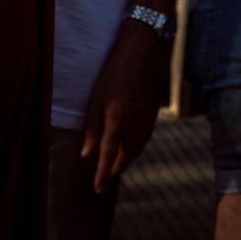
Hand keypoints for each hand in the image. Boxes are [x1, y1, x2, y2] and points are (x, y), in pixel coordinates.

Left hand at [79, 24, 167, 193]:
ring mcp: (147, 119)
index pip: (108, 154)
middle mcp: (135, 123)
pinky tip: (130, 148)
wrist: (144, 50)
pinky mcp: (154, 113)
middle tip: (103, 183)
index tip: (98, 189)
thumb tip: (86, 155)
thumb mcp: (96, 98)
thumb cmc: (114, 72)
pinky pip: (144, 139)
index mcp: (117, 119)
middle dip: (114, 171)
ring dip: (125, 161)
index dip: (102, 174)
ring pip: (137, 149)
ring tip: (115, 169)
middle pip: (126, 156)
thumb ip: (92, 128)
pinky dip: (135, 148)